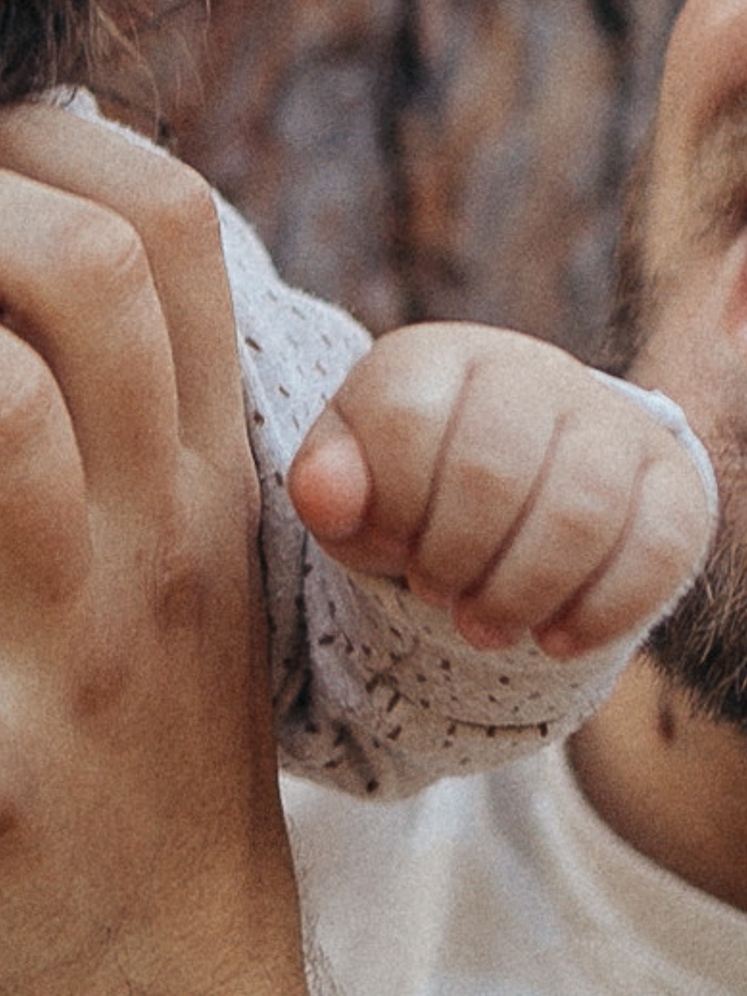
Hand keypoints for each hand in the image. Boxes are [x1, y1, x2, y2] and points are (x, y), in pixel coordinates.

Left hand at [288, 323, 713, 655]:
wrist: (510, 491)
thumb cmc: (412, 489)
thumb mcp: (351, 488)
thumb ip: (326, 486)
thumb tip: (324, 495)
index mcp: (434, 357)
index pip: (406, 418)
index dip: (389, 506)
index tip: (387, 545)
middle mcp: (529, 369)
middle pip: (494, 468)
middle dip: (453, 558)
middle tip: (436, 595)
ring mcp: (609, 420)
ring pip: (581, 511)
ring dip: (521, 592)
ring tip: (485, 624)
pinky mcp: (671, 480)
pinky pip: (658, 548)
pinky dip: (601, 611)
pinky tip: (556, 638)